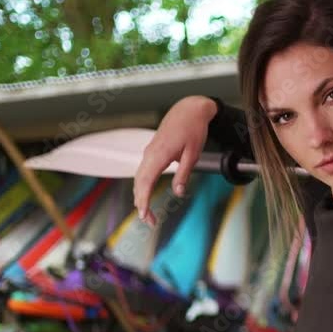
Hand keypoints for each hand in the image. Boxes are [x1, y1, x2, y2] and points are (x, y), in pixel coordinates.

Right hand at [133, 95, 216, 226]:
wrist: (189, 109)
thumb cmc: (193, 129)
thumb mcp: (193, 153)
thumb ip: (183, 173)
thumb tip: (178, 192)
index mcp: (159, 154)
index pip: (146, 183)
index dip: (144, 201)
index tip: (144, 216)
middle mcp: (150, 153)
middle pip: (139, 183)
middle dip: (141, 204)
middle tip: (149, 222)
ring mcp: (149, 152)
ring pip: (139, 177)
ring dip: (141, 196)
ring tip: (148, 214)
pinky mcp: (152, 151)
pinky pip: (142, 171)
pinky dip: (142, 186)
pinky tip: (145, 195)